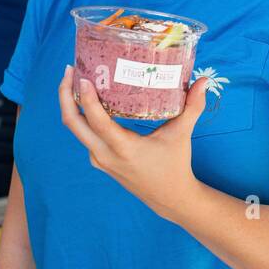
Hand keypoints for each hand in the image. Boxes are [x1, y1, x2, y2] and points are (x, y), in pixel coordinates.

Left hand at [58, 65, 209, 223]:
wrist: (169, 198)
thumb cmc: (175, 165)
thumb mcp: (182, 134)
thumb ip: (192, 106)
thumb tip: (203, 80)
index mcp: (123, 148)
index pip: (97, 122)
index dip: (86, 99)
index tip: (84, 77)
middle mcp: (105, 155)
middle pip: (72, 123)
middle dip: (65, 96)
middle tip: (69, 70)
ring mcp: (99, 159)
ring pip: (76, 130)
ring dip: (71, 105)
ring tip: (77, 80)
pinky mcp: (99, 161)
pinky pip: (84, 136)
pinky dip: (82, 117)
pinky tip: (89, 101)